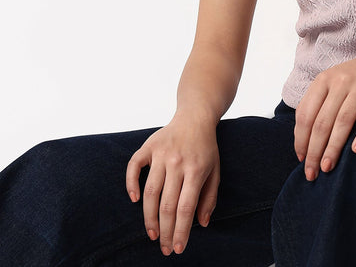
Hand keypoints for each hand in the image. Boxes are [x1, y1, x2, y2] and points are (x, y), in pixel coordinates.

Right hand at [125, 113, 219, 255]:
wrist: (196, 116)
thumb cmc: (206, 147)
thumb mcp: (216, 170)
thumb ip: (210, 197)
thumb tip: (201, 224)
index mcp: (197, 169)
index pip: (186, 207)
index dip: (181, 231)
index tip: (177, 248)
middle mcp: (178, 162)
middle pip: (167, 204)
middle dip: (164, 231)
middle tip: (163, 248)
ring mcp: (162, 153)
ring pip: (150, 192)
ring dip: (149, 217)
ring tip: (152, 234)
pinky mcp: (149, 146)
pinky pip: (134, 166)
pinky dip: (130, 183)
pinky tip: (134, 200)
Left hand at [293, 51, 355, 181]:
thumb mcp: (334, 84)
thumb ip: (318, 104)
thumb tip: (303, 141)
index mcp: (325, 79)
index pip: (306, 114)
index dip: (301, 139)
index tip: (301, 159)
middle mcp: (342, 80)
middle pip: (323, 120)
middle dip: (314, 150)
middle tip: (312, 173)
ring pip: (344, 119)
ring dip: (334, 147)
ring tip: (328, 167)